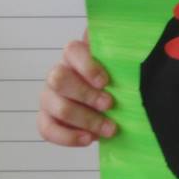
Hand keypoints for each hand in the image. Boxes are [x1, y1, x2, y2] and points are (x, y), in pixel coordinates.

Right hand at [37, 31, 116, 146]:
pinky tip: (89, 139)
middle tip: (109, 104)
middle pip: (58, 79)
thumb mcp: (120, 66)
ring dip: (85, 119)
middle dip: (85, 94)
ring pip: (57, 107)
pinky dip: (68, 137)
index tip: (106, 81)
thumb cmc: (115, 83)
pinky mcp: (47, 119)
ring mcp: (50, 97)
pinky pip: (47, 129)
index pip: (72, 51)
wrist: (110, 108)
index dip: (87, 65)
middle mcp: (58, 74)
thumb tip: (132, 39)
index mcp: (75, 56)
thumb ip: (120, 54)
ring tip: (108, 128)